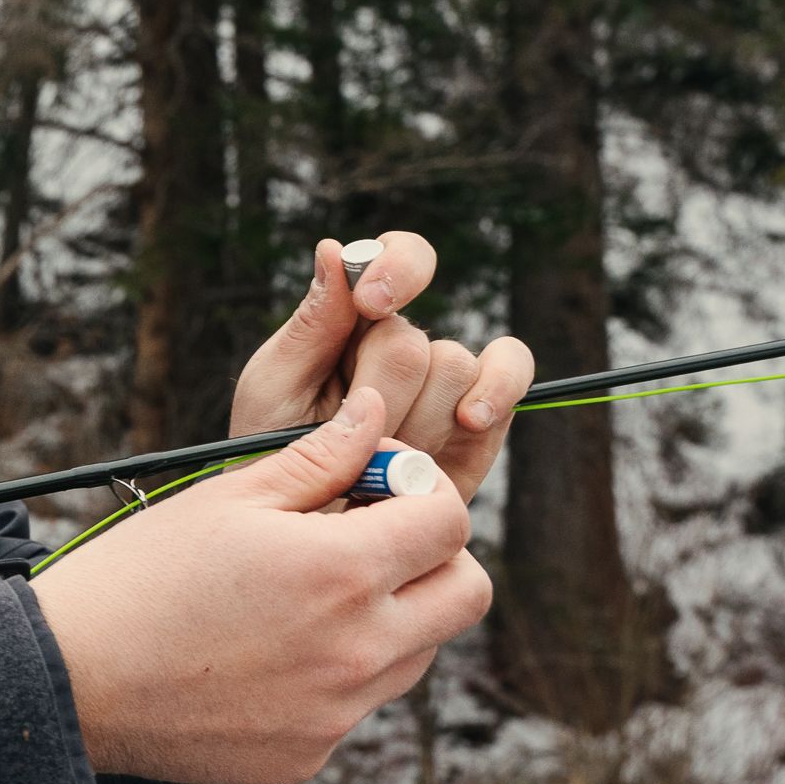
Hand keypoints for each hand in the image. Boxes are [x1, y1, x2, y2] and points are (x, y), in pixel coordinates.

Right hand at [33, 386, 490, 783]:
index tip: (373, 485)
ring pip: (420, 652)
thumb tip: (377, 416)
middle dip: (432, 555)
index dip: (420, 490)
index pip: (451, 520)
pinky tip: (267, 652)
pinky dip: (338, 672)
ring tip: (306, 595)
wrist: (68, 680)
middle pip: (466, 593)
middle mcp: (358, 650)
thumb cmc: (141, 574)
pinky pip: (360, 705)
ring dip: (392, 614)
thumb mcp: (227, 495)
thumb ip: (319, 456)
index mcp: (342, 572)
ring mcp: (338, 713)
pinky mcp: (309, 755)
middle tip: (365, 539)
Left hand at [230, 233, 533, 501]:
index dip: (395, 269)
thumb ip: (312, 323)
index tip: (370, 303)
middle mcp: (405, 345)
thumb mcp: (275, 386)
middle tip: (348, 436)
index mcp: (354, 321)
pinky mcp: (482, 421)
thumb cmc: (274, 456)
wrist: (309, 534)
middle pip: (413, 342)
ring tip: (379, 458)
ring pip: (454, 367)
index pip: (398, 259)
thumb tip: (336, 249)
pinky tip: (468, 420)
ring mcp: (445, 382)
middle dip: (377, 396)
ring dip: (413, 421)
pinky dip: (495, 393)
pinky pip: (510, 376)